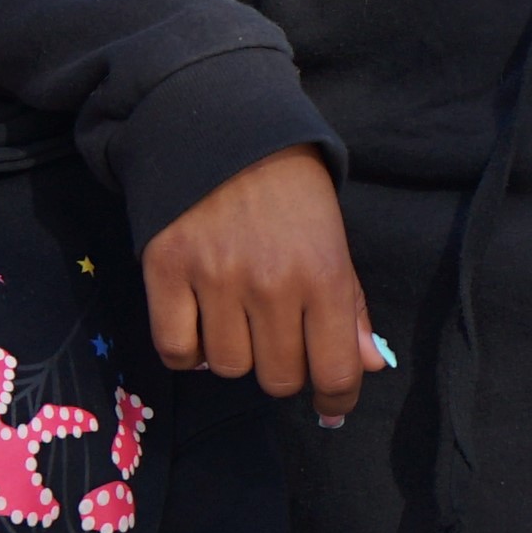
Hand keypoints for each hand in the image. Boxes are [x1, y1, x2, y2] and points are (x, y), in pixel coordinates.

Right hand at [140, 146, 376, 425]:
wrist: (223, 127)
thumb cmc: (289, 188)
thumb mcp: (334, 237)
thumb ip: (350, 306)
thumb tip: (365, 367)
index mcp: (323, 273)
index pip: (335, 371)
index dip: (336, 400)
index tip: (330, 405)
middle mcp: (271, 282)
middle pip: (278, 378)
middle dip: (283, 369)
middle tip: (278, 339)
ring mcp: (215, 278)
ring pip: (227, 368)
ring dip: (235, 355)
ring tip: (236, 320)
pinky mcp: (166, 270)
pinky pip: (175, 350)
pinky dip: (188, 351)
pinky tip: (199, 326)